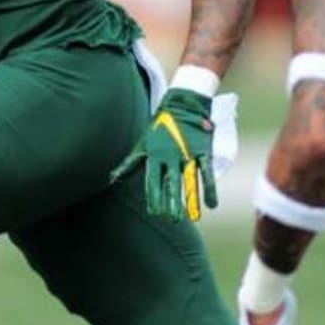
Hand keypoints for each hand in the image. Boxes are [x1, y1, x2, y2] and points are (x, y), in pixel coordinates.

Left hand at [111, 87, 214, 221]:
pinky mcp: (203, 151)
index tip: (154, 212)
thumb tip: (112, 179)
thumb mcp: (143, 144)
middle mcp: (171, 156)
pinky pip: (207, 172)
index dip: (154, 196)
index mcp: (155, 155)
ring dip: (191, 199)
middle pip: (171, 183)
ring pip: (190, 180)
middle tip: (172, 220)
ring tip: (193, 217)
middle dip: (172, 202)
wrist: (182, 103)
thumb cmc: (159, 127)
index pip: (154, 180)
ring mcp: (188, 154)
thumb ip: (130, 163)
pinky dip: (209, 188)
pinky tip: (212, 205)